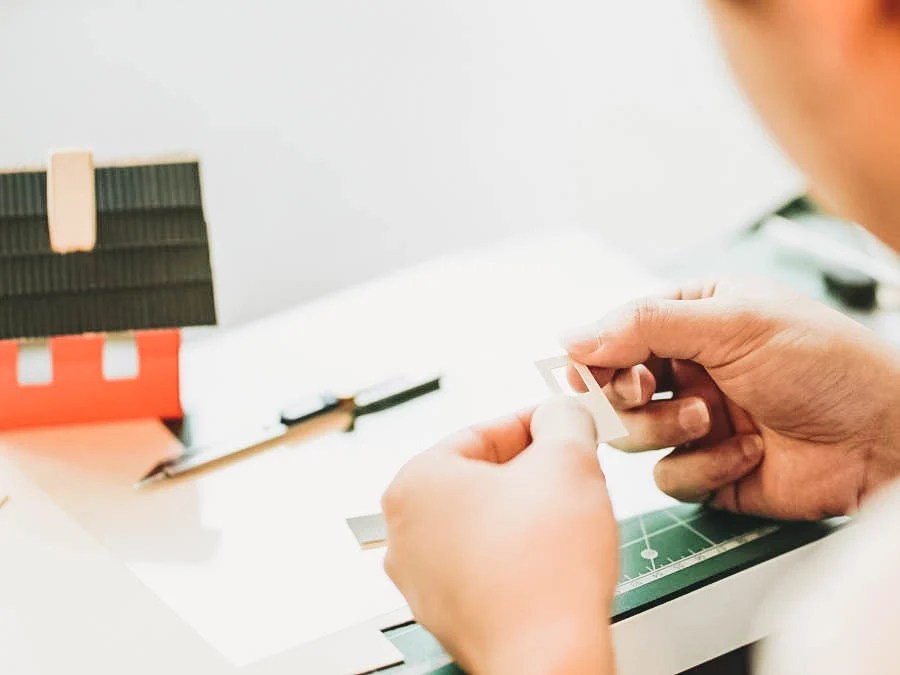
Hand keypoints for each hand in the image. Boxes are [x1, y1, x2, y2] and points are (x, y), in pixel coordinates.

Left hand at [382, 397, 617, 674]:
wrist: (548, 658)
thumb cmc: (545, 568)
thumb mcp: (568, 460)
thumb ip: (564, 419)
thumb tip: (562, 412)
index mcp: (415, 483)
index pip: (485, 432)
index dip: (539, 423)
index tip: (568, 425)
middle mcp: (405, 530)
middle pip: (482, 477)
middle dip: (535, 469)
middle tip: (576, 469)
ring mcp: (421, 576)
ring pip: (485, 520)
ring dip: (529, 510)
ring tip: (570, 516)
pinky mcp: (447, 611)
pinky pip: (486, 562)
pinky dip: (519, 552)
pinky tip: (553, 557)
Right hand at [563, 280, 899, 519]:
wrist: (882, 438)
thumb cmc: (825, 364)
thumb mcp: (732, 324)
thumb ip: (646, 325)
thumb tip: (573, 335)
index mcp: (692, 320)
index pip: (617, 335)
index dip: (598, 357)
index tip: (589, 372)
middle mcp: (688, 370)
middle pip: (614, 389)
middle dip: (630, 395)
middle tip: (648, 390)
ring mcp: (695, 421)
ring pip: (632, 435)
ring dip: (669, 428)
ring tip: (712, 418)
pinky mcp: (709, 470)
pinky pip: (670, 477)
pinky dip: (705, 467)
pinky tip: (748, 452)